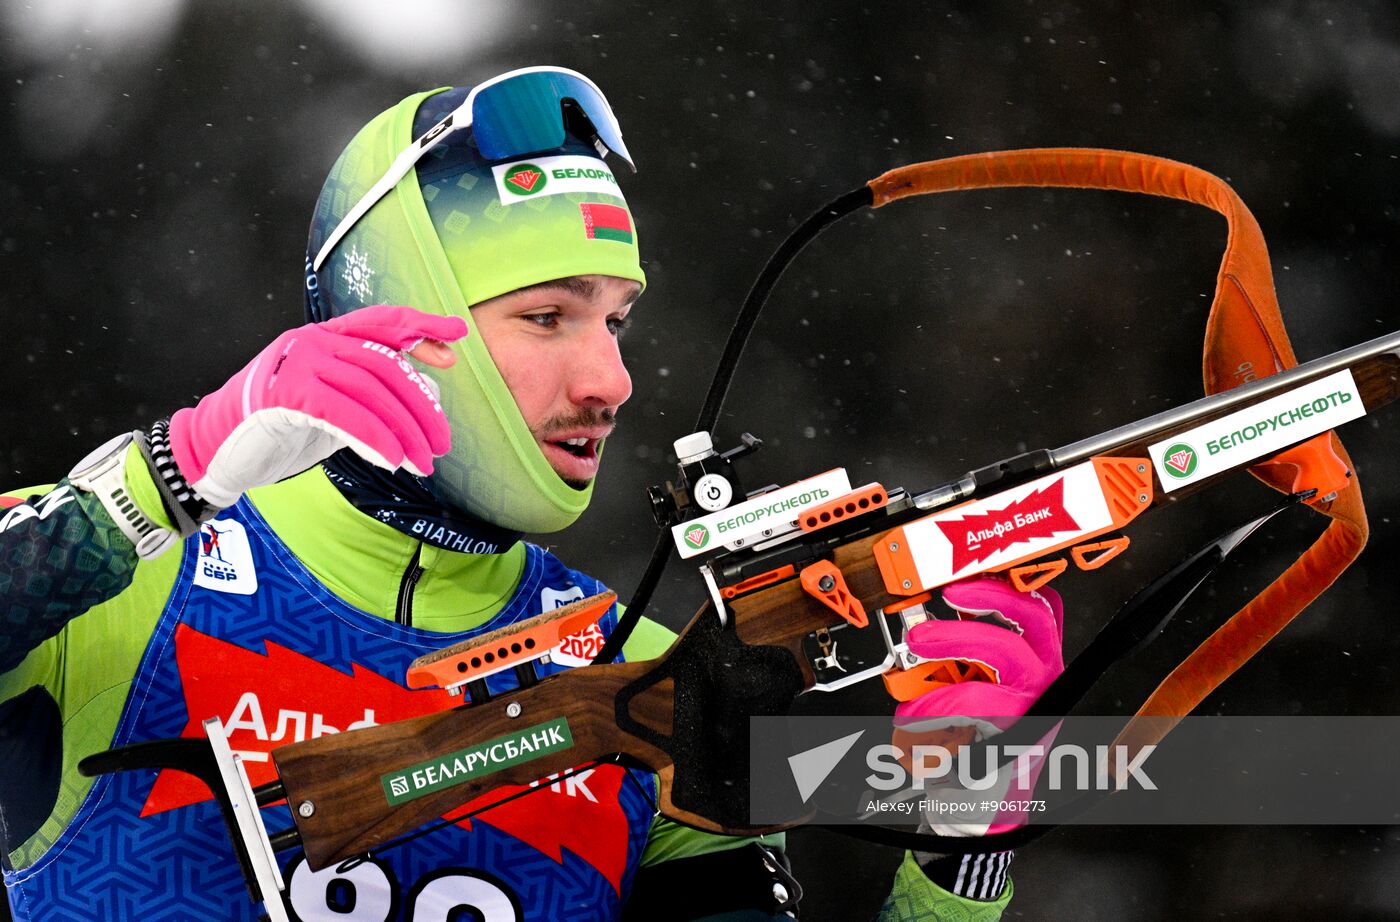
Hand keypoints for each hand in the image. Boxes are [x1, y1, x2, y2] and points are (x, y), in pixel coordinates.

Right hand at [170, 305, 467, 508]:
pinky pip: (345, 415)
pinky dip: (375, 438)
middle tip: (442, 444)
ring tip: (423, 464)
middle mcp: (314, 341)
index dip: (421, 325)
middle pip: (386, 366)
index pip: (382, 321)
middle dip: (422, 407)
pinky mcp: (287, 395)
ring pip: (371, 392)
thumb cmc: (280, 428)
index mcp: (326, 336)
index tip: (457, 336)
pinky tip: (393, 460)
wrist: (217, 449)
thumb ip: (372, 395)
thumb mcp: (335, 405)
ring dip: (404, 432)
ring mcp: (299, 363)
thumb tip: (431, 396)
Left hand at [895, 575, 1064, 835]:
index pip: (1041, 610)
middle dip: (978, 610)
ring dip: (948, 653)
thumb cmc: (980, 745)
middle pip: (1027, 624)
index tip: (963, 582)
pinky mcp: (1016, 733)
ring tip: (915, 664)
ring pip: (1000, 659)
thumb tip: (934, 618)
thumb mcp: (979, 689)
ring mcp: (1035, 706)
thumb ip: (969, 655)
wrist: (984, 808)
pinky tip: (915, 715)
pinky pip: (971, 703)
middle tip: (933, 617)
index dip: (1005, 589)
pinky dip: (933, 705)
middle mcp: (1047, 680)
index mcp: (1041, 661)